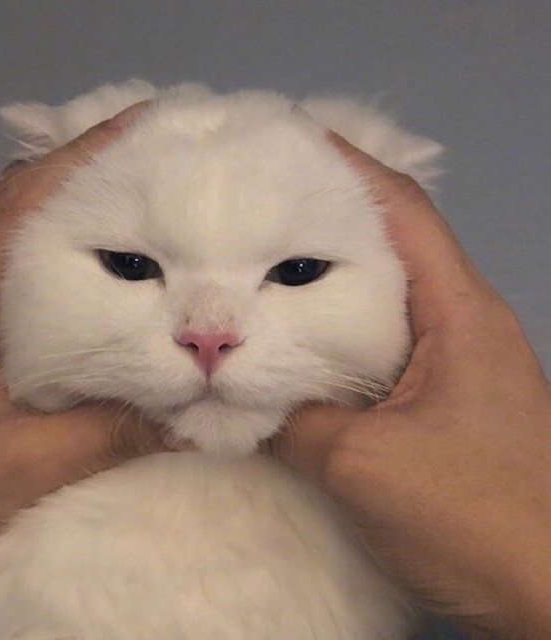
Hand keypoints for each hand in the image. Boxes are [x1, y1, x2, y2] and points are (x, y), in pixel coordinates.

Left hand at [0, 102, 166, 573]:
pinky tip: (97, 277)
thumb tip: (191, 418)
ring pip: (14, 234)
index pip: (23, 200)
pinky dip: (56, 252)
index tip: (142, 129)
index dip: (81, 155)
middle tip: (153, 166)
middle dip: (83, 170)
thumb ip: (105, 436)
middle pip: (19, 201)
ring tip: (136, 207)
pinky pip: (14, 273)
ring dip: (69, 207)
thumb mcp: (19, 467)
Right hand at [274, 131, 550, 639]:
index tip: (282, 146)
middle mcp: (457, 320)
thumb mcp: (364, 463)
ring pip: (379, 297)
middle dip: (323, 217)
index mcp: (456, 309)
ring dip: (325, 278)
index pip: (400, 209)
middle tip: (251, 206)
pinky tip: (288, 341)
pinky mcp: (436, 398)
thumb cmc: (472, 512)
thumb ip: (293, 418)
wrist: (548, 593)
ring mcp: (449, 361)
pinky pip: (375, 345)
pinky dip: (332, 332)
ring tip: (255, 263)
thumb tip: (231, 390)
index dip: (344, 167)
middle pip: (388, 243)